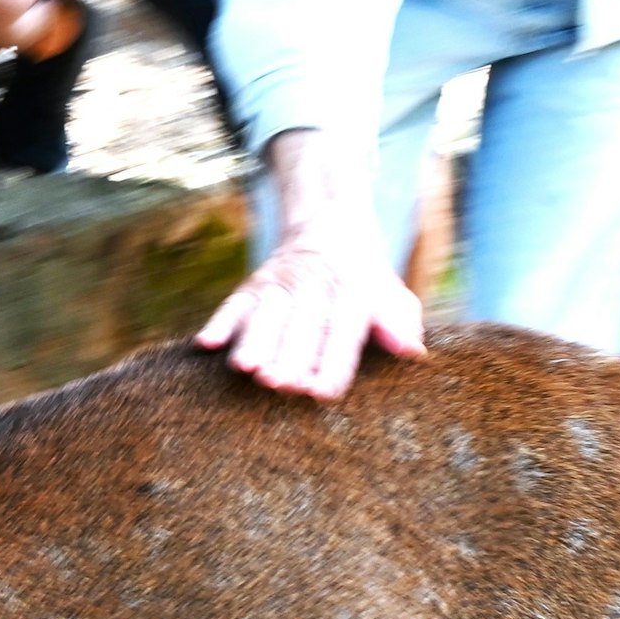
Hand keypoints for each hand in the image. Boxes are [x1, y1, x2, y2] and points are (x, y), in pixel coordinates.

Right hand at [197, 231, 427, 400]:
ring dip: (254, 340)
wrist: (331, 226)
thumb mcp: (391, 297)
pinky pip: (235, 302)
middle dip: (288, 354)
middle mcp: (315, 287)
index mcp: (354, 294)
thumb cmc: (366, 282)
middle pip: (300, 324)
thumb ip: (400, 323)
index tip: (322, 392)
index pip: (342, 331)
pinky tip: (206, 345)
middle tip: (279, 385)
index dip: (332, 363)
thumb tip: (413, 350)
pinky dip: (220, 322)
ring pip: (265, 313)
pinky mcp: (255, 284)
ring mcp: (282, 284)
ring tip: (245, 369)